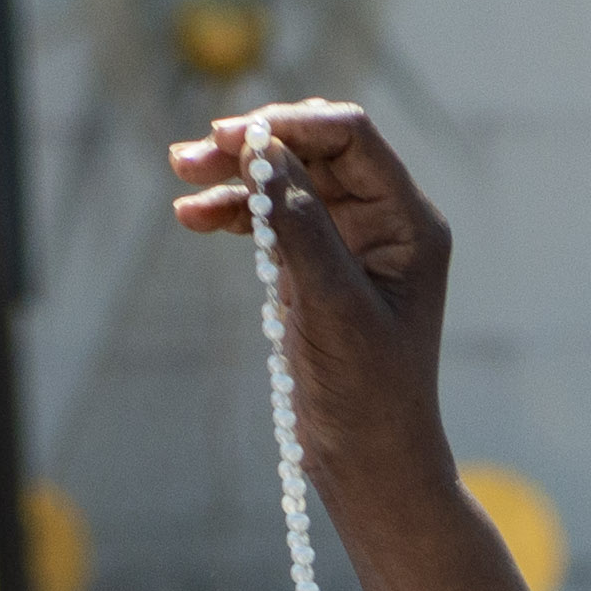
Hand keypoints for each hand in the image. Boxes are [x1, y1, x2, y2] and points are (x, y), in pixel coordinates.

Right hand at [165, 101, 454, 495]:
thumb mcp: (333, 306)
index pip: (351, 138)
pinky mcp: (316, 269)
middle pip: (314, 152)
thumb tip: (263, 153)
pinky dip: (236, 215)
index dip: (291, 126)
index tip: (233, 138)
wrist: (370, 464)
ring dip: (236, 178)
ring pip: (287, 183)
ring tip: (181, 179)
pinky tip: (194, 217)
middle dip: (255, 148)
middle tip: (192, 156)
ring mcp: (348, 244)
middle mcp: (383, 222)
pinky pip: (274, 221)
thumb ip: (301, 225)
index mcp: (409, 222)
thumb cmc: (369, 395)